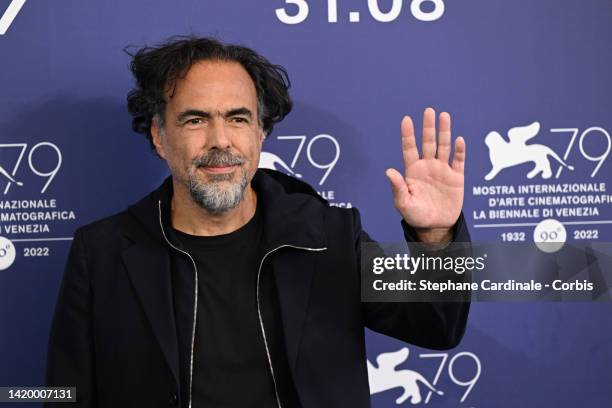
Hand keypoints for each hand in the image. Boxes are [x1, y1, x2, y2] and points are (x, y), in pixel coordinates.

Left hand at [386, 108, 465, 243]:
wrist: (435, 227)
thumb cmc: (415, 215)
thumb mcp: (403, 203)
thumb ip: (397, 187)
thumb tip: (388, 171)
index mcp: (412, 171)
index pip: (409, 148)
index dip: (408, 135)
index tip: (406, 120)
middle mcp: (427, 166)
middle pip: (428, 142)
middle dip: (428, 127)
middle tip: (429, 111)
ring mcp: (442, 170)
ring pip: (444, 147)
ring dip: (444, 132)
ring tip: (444, 115)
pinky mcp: (456, 178)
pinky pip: (458, 161)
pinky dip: (459, 150)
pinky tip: (459, 140)